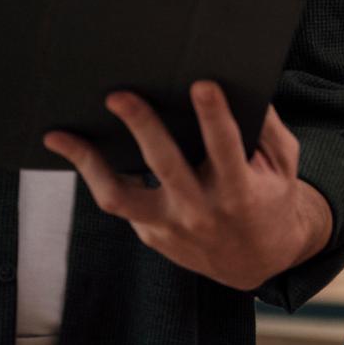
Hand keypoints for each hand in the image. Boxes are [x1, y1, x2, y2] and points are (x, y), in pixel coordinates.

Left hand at [45, 83, 330, 290]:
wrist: (258, 259)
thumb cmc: (272, 198)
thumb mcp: (283, 165)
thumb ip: (268, 128)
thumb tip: (245, 86)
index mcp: (240, 190)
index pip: (225, 148)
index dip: (214, 116)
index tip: (201, 84)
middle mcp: (201, 210)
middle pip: (165, 165)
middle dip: (142, 126)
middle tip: (119, 96)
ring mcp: (170, 227)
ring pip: (119, 197)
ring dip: (88, 163)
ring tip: (60, 135)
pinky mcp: (151, 234)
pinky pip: (120, 202)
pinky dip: (97, 175)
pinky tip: (78, 150)